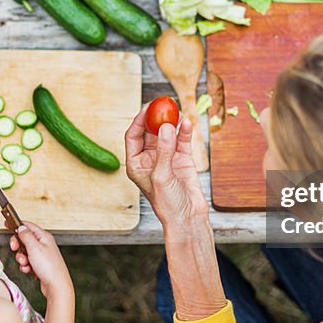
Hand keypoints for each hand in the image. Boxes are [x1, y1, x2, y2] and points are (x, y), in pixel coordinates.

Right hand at [10, 222, 72, 299]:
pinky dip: (25, 266)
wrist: (56, 285)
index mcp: (44, 237)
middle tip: (15, 249)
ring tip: (26, 263)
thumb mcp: (34, 248)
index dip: (17, 225)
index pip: (28, 226)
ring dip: (22, 258)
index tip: (7, 225)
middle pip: (24, 239)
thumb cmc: (50, 267)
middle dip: (18, 246)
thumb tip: (20, 227)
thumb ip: (26, 236)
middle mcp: (44, 244)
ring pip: (25, 252)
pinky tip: (29, 269)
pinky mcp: (40, 264)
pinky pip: (28, 262)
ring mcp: (42, 254)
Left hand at [125, 103, 208, 229]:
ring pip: (168, 134)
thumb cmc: (167, 204)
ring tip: (179, 111)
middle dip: (157, 117)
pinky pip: (182, 141)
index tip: (148, 107)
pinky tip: (187, 123)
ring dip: (173, 122)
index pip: (133, 136)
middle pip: (151, 131)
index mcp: (136, 163)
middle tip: (164, 104)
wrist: (188, 218)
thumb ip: (164, 151)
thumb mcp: (161, 176)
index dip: (139, 120)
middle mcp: (150, 158)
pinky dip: (185, 132)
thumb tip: (165, 127)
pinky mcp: (182, 159)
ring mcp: (167, 158)